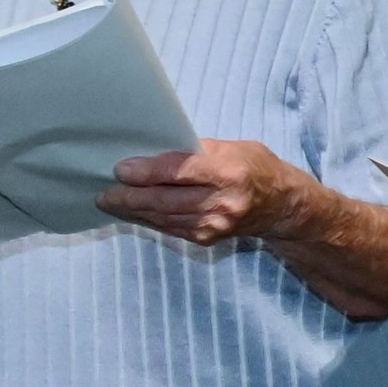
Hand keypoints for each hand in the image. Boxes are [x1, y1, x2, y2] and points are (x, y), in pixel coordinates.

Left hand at [101, 139, 332, 249]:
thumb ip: (194, 152)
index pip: (180, 171)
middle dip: (130, 197)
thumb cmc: (254, 167)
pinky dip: (149, 220)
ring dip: (134, 211)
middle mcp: (223, 201)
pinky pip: (171, 228)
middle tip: (104, 193)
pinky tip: (135, 213)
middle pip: (166, 200)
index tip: (120, 169)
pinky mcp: (208, 238)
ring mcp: (216, 224)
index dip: (147, 172)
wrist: (283, 206)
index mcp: (230, 172)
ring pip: (164, 218)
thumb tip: (150, 155)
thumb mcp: (231, 147)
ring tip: (111, 203)